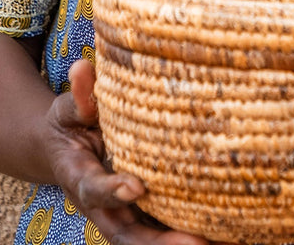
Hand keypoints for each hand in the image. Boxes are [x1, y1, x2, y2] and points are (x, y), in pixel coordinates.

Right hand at [46, 59, 211, 244]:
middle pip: (126, 234)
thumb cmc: (71, 123)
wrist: (67, 148)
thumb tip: (82, 67)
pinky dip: (189, 235)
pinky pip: (164, 227)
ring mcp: (124, 212)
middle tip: (195, 243)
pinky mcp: (143, 211)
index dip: (112, 190)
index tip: (137, 186)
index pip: (93, 189)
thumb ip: (79, 95)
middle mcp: (103, 205)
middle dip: (158, 243)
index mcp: (79, 177)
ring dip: (179, 244)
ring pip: (148, 239)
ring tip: (220, 244)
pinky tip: (226, 237)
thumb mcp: (69, 108)